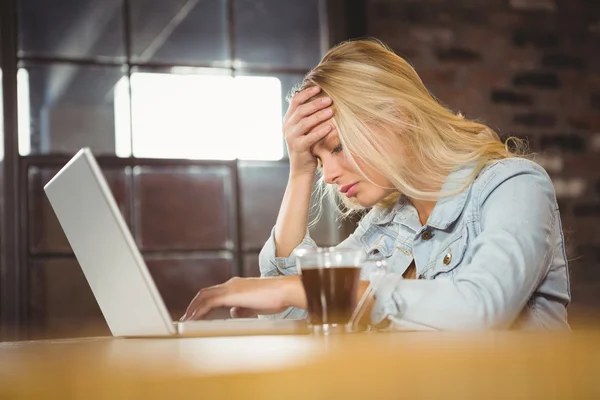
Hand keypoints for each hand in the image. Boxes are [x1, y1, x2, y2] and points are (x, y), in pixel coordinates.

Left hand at [180, 276, 304, 320]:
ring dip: (193, 308)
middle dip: (194, 305)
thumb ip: (243, 308)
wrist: (284, 291)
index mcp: (237, 286)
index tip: (196, 315)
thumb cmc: (275, 298)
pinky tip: (194, 319)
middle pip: (205, 293)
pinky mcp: (231, 294)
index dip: (203, 304)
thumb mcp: (256, 306)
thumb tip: (232, 313)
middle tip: (186, 318)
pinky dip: (199, 310)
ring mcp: (230, 287)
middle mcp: (231, 284)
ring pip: (204, 295)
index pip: (214, 293)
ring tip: (186, 320)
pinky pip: (209, 301)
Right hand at [283, 86, 333, 177]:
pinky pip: (311, 137)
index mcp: (288, 119)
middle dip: (316, 103)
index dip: (307, 93)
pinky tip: (331, 127)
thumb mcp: (305, 129)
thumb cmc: (308, 147)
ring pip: (305, 122)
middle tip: (330, 99)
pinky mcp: (298, 147)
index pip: (295, 101)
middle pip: (301, 110)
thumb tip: (323, 99)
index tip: (319, 88)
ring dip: (319, 115)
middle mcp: (287, 127)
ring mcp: (291, 137)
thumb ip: (308, 116)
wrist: (301, 169)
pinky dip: (321, 131)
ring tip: (332, 111)